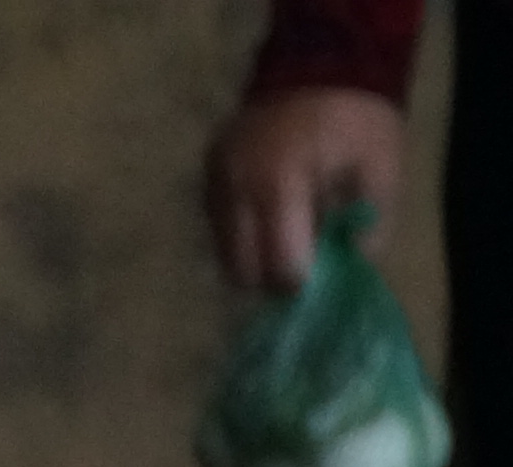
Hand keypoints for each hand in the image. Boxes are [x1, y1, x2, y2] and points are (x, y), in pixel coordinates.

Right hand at [211, 87, 401, 293]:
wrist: (321, 62)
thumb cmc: (357, 120)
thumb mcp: (382, 171)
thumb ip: (369, 227)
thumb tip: (349, 270)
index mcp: (280, 184)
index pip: (277, 264)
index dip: (297, 282)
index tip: (314, 280)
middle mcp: (235, 188)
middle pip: (240, 268)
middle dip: (268, 278)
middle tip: (296, 269)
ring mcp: (214, 182)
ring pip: (222, 252)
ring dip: (251, 258)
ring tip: (282, 239)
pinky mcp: (206, 176)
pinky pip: (217, 226)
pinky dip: (240, 234)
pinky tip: (265, 216)